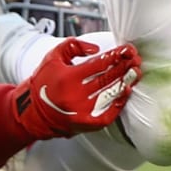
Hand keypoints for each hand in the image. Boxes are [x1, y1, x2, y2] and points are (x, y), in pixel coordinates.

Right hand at [13, 37, 140, 139]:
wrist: (34, 110)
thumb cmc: (45, 80)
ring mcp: (82, 111)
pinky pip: (108, 114)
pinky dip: (119, 103)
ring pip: (110, 94)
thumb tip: (96, 49)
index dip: (115, 56)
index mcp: (68, 77)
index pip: (98, 64)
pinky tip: (127, 92)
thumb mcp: (53, 56)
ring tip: (136, 72)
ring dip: (126, 82)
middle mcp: (75, 95)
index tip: (127, 50)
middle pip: (107, 79)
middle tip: (136, 59)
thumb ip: (73, 46)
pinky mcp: (86, 124)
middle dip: (124, 67)